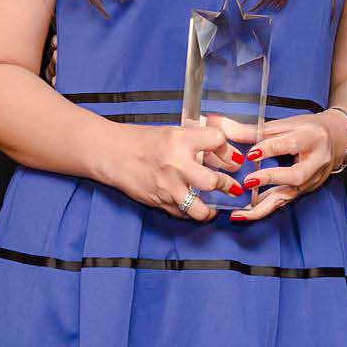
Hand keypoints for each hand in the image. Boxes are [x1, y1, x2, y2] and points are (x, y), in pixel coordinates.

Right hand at [104, 122, 243, 220]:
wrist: (112, 154)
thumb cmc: (142, 141)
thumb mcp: (172, 133)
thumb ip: (196, 141)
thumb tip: (222, 151)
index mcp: (180, 140)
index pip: (217, 140)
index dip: (227, 148)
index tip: (230, 155)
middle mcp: (176, 164)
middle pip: (213, 181)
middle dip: (228, 185)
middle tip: (233, 186)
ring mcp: (167, 186)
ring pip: (199, 209)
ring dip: (211, 210)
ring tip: (214, 207)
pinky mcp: (159, 202)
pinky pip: (183, 214)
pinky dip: (190, 212)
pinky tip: (194, 207)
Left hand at [217, 111, 345, 222]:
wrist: (337, 141)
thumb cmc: (308, 129)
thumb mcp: (287, 124)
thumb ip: (257, 130)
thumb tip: (227, 129)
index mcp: (312, 138)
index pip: (290, 144)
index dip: (269, 149)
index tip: (250, 154)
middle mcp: (315, 162)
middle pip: (296, 175)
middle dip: (271, 179)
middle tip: (248, 182)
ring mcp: (311, 180)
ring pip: (288, 196)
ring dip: (262, 207)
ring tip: (240, 213)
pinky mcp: (305, 191)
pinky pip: (284, 202)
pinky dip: (264, 209)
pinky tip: (246, 214)